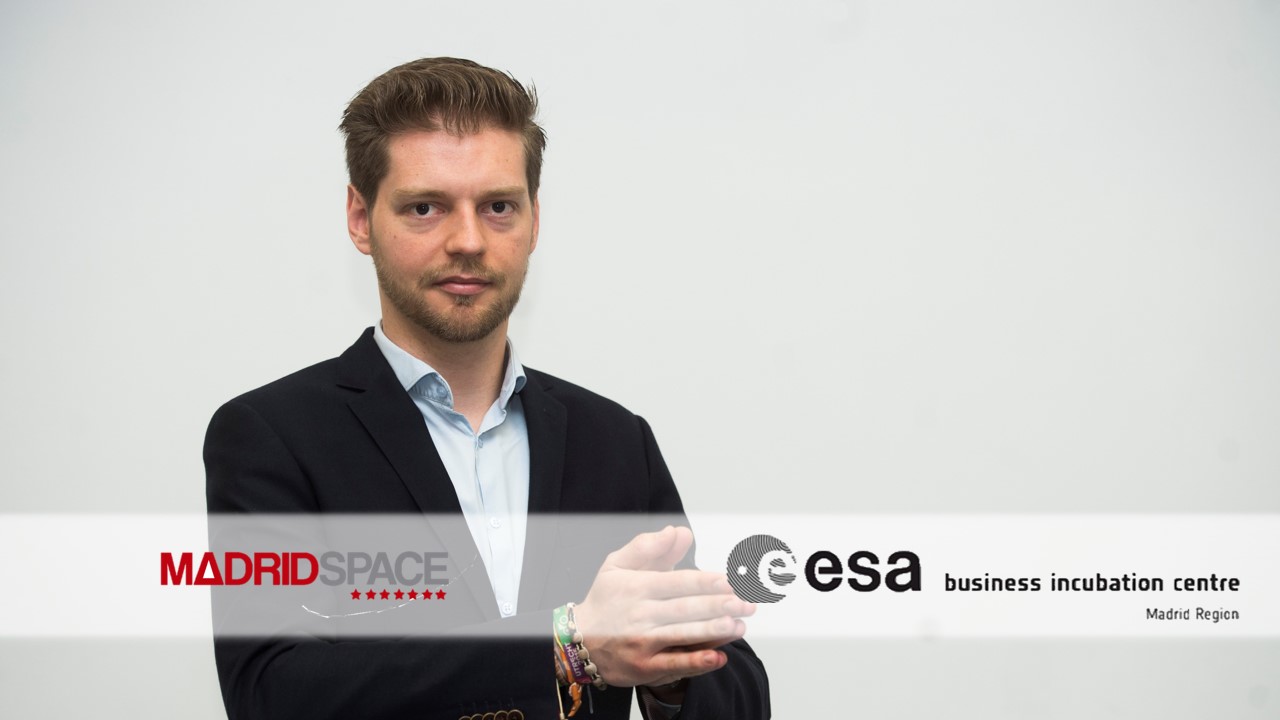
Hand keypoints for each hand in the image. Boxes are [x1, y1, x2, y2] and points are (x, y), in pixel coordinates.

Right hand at [572, 525, 755, 687]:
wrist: (578, 642)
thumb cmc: (606, 599)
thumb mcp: (617, 565)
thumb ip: (648, 546)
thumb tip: (677, 531)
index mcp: (637, 587)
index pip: (678, 583)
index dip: (707, 582)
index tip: (732, 581)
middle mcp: (639, 615)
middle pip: (686, 609)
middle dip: (719, 606)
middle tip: (747, 603)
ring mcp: (641, 643)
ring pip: (683, 636)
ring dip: (714, 632)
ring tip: (740, 625)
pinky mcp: (643, 668)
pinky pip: (674, 665)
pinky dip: (697, 662)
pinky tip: (718, 657)